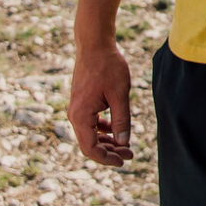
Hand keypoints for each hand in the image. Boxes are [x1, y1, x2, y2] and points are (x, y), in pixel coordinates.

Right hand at [70, 44, 134, 166]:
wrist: (94, 45)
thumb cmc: (108, 67)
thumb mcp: (120, 94)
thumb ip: (122, 120)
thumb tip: (124, 142)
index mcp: (81, 115)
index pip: (90, 148)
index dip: (106, 159)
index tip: (124, 161)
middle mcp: (75, 115)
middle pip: (89, 144)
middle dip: (109, 151)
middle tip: (130, 153)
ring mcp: (77, 109)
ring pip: (90, 134)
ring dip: (107, 142)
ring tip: (126, 144)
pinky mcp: (82, 103)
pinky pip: (90, 124)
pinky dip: (102, 130)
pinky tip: (116, 130)